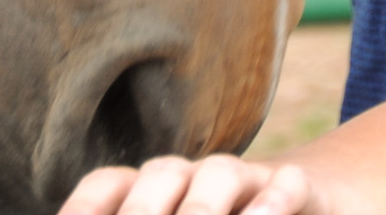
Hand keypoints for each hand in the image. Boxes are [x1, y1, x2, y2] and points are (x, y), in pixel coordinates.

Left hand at [60, 153, 366, 214]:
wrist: (301, 207)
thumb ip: (137, 212)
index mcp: (149, 191)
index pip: (106, 185)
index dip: (84, 209)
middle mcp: (192, 177)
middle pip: (159, 178)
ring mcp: (245, 179)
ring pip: (220, 173)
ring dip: (202, 210)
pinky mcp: (298, 188)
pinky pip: (287, 185)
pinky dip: (273, 202)